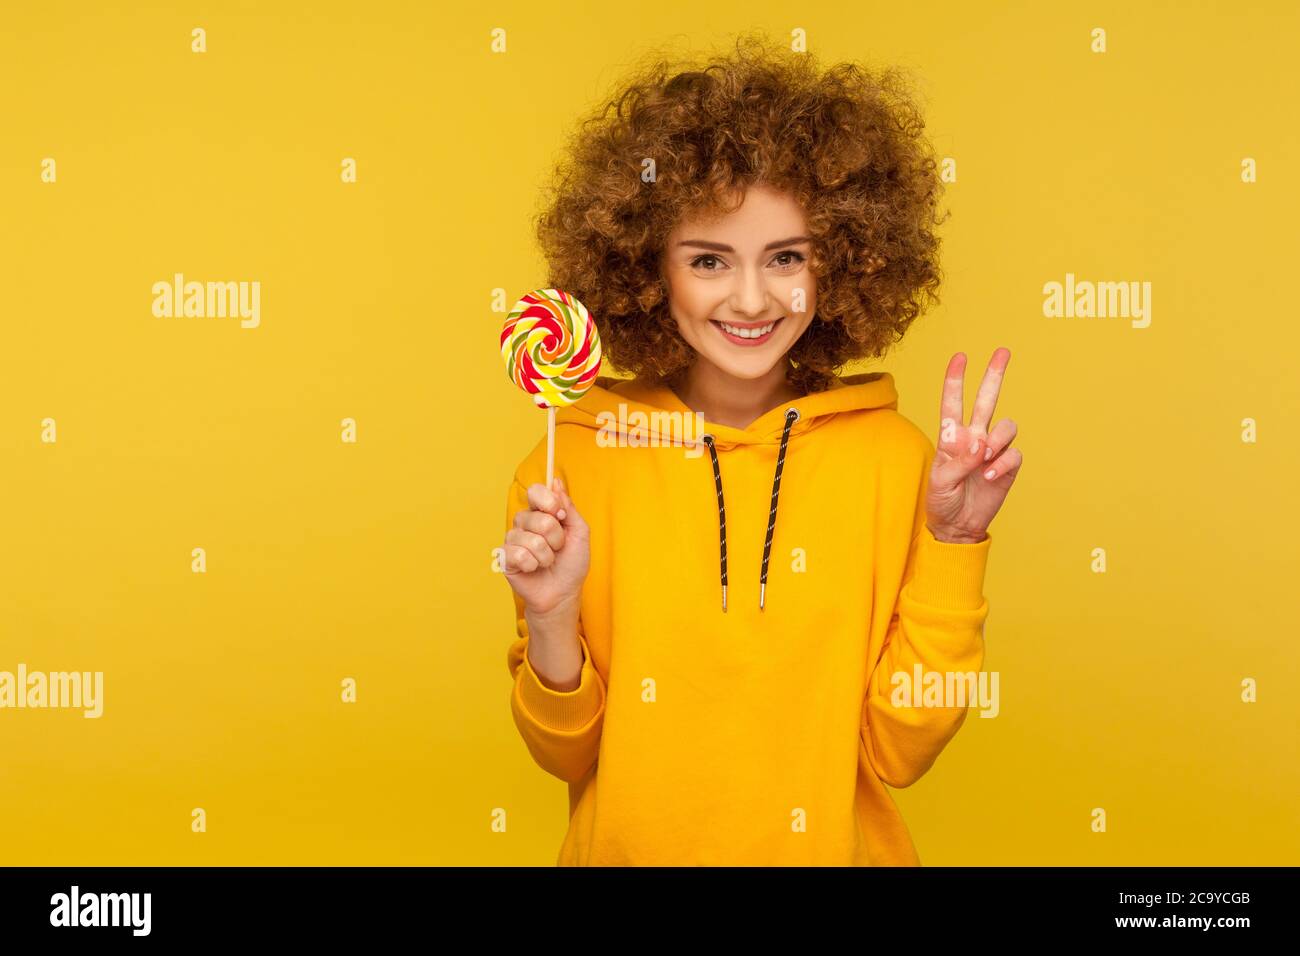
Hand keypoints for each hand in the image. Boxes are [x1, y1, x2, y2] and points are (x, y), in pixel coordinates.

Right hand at [502, 477, 589, 616]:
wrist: (563, 593)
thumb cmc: (572, 563)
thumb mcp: (579, 532)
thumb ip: (569, 507)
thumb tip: (556, 482)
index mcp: (541, 512)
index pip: (535, 491)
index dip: (548, 501)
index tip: (561, 515)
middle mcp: (524, 522)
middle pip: (537, 518)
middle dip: (556, 537)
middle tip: (558, 548)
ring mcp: (513, 539)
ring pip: (531, 539)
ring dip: (547, 555)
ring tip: (548, 561)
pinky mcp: (505, 557)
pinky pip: (519, 555)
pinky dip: (533, 565)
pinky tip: (534, 569)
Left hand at [925, 348, 1021, 542]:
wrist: (957, 526)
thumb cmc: (942, 500)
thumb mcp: (940, 481)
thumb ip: (958, 461)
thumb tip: (980, 444)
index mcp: (951, 436)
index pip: (953, 403)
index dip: (955, 380)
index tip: (960, 357)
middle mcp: (974, 437)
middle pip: (987, 400)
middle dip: (994, 375)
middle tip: (1003, 351)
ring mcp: (992, 451)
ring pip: (1006, 425)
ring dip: (997, 440)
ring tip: (984, 459)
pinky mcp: (1007, 466)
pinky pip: (1014, 454)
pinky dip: (1002, 463)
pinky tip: (989, 477)